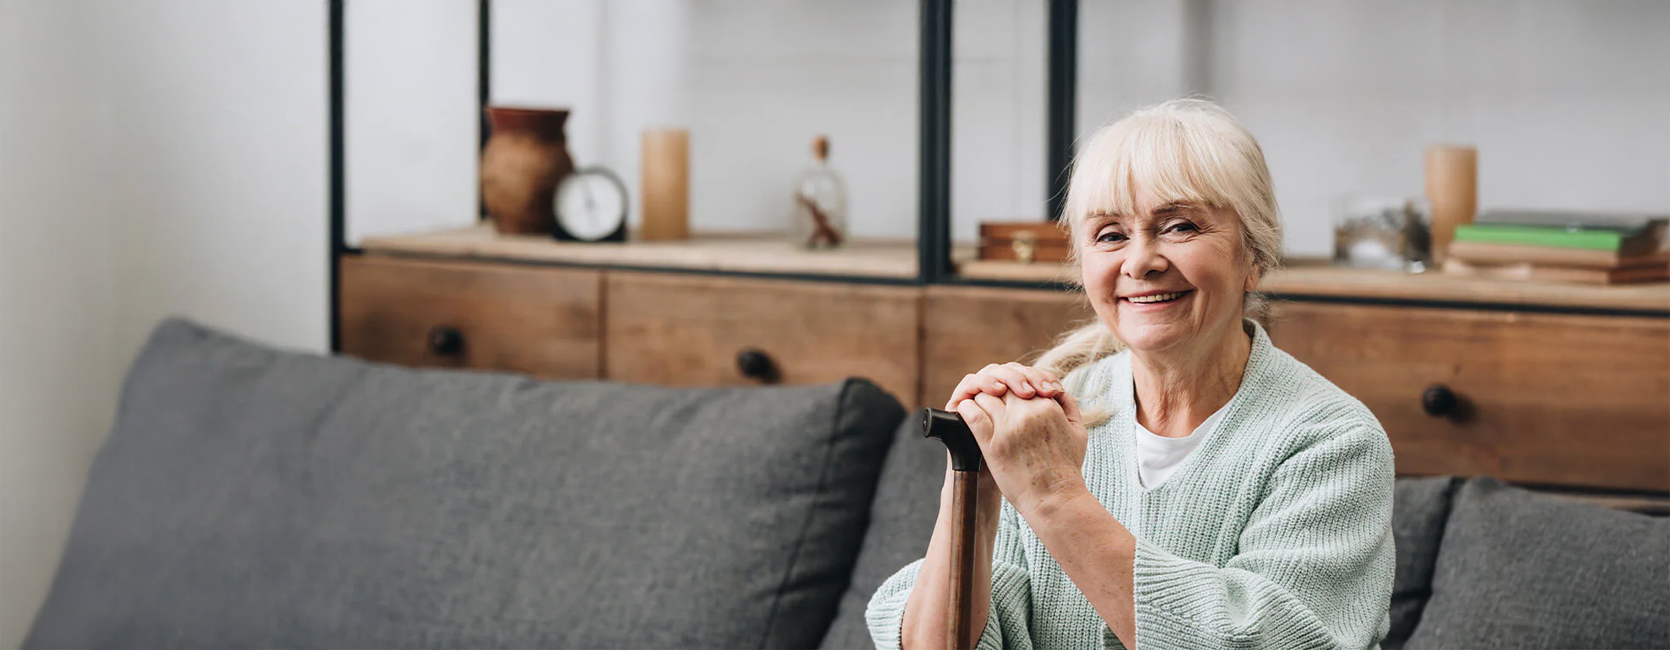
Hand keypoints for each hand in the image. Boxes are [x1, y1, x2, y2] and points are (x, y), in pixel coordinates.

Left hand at [953, 368, 1088, 519]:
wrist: (1055, 499)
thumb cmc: (1066, 468)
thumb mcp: (1078, 432)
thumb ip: (1068, 405)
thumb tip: (1054, 388)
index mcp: (1047, 406)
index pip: (1021, 380)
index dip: (1011, 385)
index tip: (1006, 393)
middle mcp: (1027, 413)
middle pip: (1001, 385)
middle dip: (995, 388)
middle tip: (989, 396)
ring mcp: (1008, 428)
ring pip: (984, 396)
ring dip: (979, 398)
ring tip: (977, 406)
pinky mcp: (992, 445)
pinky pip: (972, 415)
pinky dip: (966, 409)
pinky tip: (964, 412)